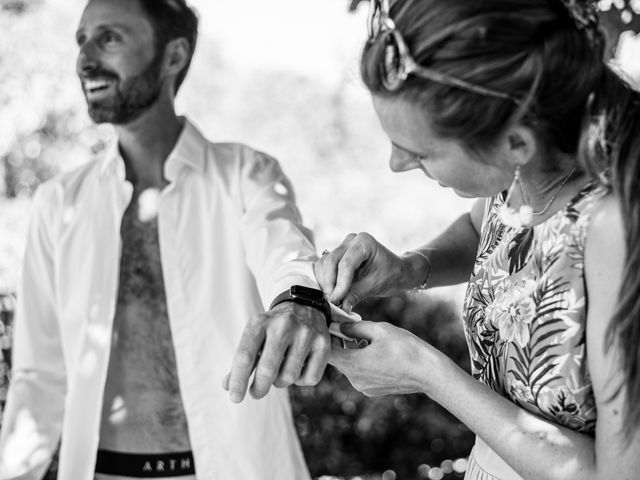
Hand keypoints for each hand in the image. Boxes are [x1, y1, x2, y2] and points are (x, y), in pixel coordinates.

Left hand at [223, 302, 329, 402]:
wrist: (304, 306)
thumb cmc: (273, 329)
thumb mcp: (255, 337)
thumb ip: (243, 361)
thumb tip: (228, 386)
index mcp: (261, 322)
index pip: (245, 356)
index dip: (238, 380)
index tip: (235, 398)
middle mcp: (284, 325)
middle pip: (267, 370)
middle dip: (259, 388)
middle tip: (255, 393)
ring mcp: (306, 333)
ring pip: (289, 377)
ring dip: (281, 383)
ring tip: (279, 372)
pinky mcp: (324, 343)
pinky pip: (310, 378)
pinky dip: (302, 381)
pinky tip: (298, 368)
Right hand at [314, 233, 408, 311]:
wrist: (395, 270)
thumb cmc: (390, 274)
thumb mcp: (375, 285)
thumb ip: (356, 295)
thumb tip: (341, 307)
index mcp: (364, 242)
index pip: (346, 264)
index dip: (339, 284)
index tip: (335, 300)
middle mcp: (351, 241)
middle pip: (331, 261)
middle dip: (329, 283)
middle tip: (331, 301)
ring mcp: (342, 246)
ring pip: (324, 263)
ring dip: (324, 282)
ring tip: (331, 299)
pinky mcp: (336, 255)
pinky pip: (323, 266)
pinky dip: (324, 280)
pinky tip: (330, 292)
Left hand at [329, 321, 447, 396]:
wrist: (430, 373)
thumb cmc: (407, 348)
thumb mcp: (380, 330)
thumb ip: (355, 327)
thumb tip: (339, 325)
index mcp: (353, 364)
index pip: (327, 351)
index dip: (327, 336)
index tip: (330, 325)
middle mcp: (354, 380)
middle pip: (337, 358)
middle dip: (340, 342)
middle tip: (347, 326)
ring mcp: (364, 387)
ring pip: (349, 365)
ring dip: (351, 351)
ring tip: (364, 337)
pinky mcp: (372, 390)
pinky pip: (359, 373)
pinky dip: (361, 361)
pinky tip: (374, 350)